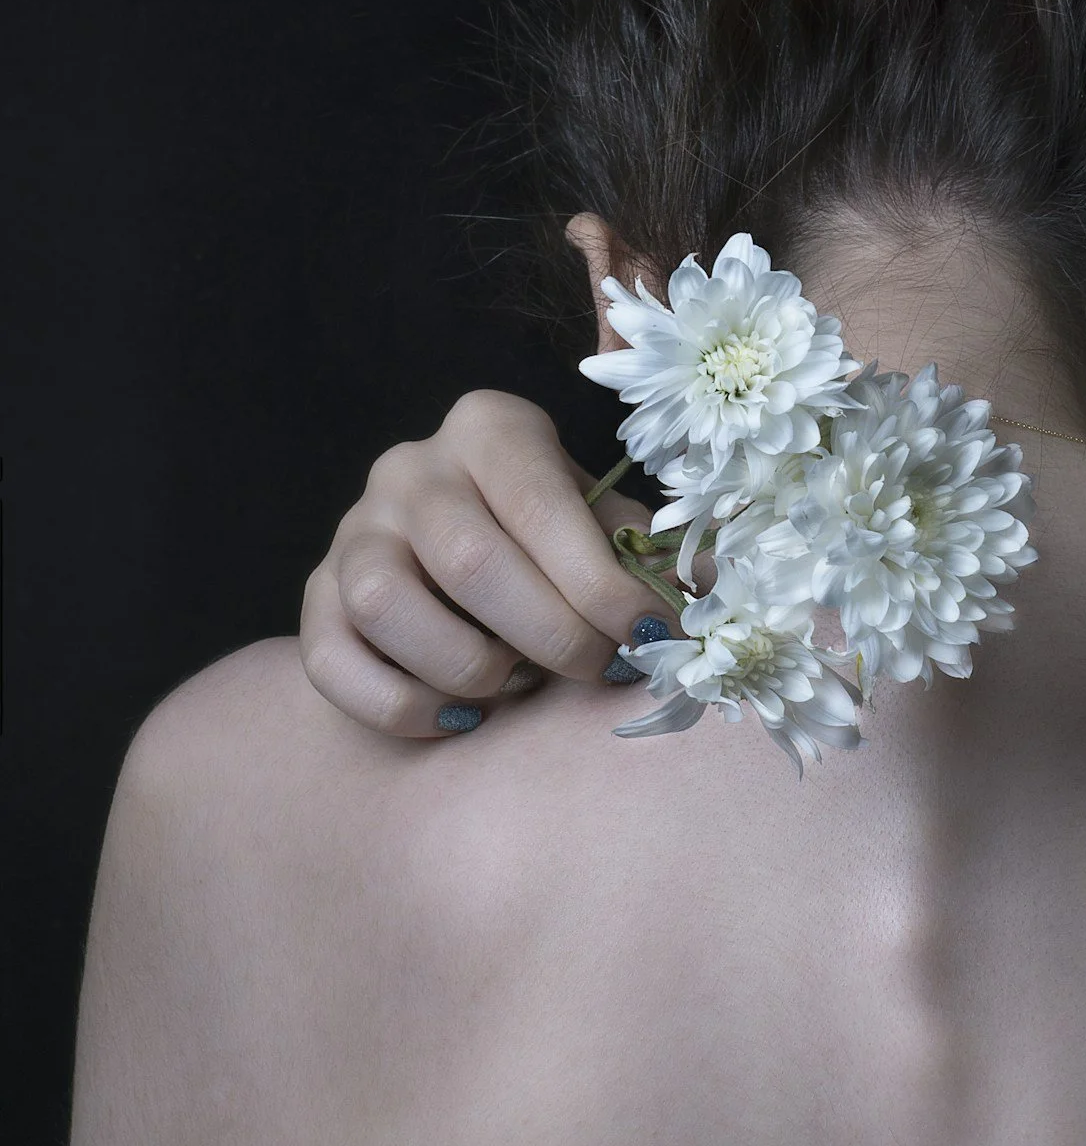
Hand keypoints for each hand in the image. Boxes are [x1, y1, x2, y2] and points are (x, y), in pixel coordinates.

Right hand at [299, 390, 679, 736]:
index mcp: (489, 429)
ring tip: (518, 682)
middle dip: (551, 636)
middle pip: (471, 563)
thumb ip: (646, 552)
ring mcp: (352, 531)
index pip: (544, 507)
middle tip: (596, 670)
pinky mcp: (313, 598)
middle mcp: (409, 469)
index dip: (601, 584)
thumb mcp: (599, 519)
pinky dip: (401, 705)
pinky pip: (333, 662)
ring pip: (387, 605)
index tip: (650, 636)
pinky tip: (461, 716)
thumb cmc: (546, 534)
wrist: (448, 545)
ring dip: (467, 666)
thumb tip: (712, 591)